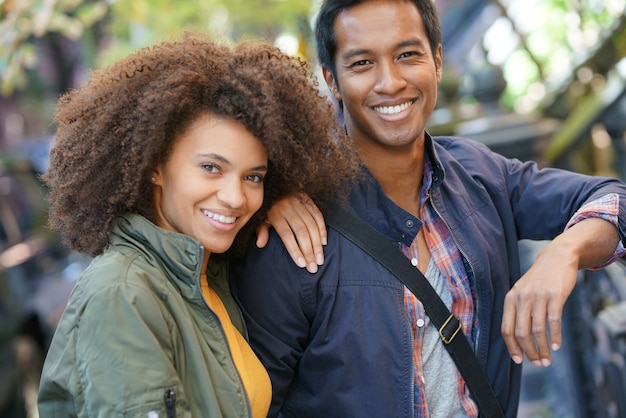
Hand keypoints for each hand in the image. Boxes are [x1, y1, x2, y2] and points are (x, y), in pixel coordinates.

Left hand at [256, 193, 325, 272]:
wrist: (275, 186)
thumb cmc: (268, 208)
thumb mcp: (261, 218)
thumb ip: (262, 231)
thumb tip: (260, 244)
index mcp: (275, 214)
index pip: (287, 235)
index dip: (295, 250)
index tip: (302, 264)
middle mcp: (288, 207)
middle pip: (301, 232)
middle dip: (309, 251)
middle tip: (313, 267)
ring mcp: (299, 202)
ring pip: (312, 225)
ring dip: (317, 244)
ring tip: (319, 259)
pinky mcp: (308, 200)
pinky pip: (318, 215)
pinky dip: (322, 229)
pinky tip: (324, 243)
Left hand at [501, 243, 576, 366]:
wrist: (557, 257)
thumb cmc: (539, 280)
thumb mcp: (522, 292)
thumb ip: (518, 311)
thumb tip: (518, 340)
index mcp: (510, 299)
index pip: (505, 329)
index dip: (511, 347)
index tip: (518, 361)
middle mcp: (521, 298)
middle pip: (520, 332)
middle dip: (528, 352)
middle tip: (537, 364)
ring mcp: (538, 296)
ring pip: (537, 330)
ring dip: (543, 349)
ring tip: (547, 360)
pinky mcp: (555, 295)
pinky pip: (554, 321)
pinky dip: (555, 337)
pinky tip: (557, 346)